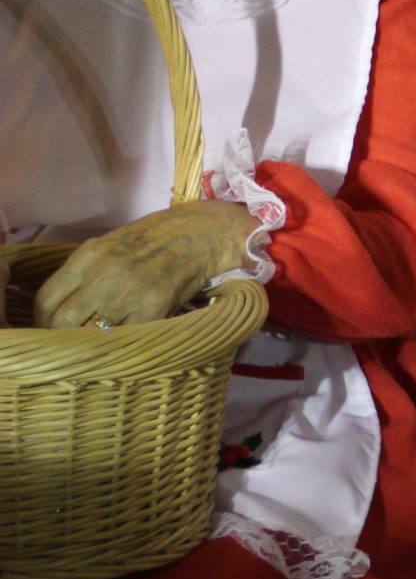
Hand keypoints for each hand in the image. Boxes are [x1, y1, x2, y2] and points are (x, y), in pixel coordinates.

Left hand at [33, 200, 258, 328]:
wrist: (206, 231)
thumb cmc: (160, 237)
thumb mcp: (114, 245)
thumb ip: (88, 271)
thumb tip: (68, 306)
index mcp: (90, 255)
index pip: (48, 299)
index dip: (45, 321)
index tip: (54, 329)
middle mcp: (104, 272)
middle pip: (63, 321)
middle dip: (64, 336)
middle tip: (74, 342)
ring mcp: (129, 290)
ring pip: (92, 332)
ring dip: (94, 343)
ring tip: (102, 346)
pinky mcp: (155, 304)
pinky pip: (127, 335)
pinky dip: (124, 343)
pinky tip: (130, 342)